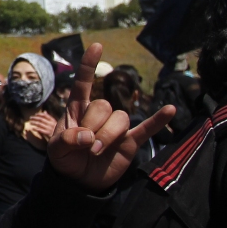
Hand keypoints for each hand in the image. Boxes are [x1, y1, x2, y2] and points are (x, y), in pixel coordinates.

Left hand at [25, 111, 56, 148]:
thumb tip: (44, 111)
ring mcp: (49, 128)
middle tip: (30, 118)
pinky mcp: (48, 133)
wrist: (60, 137)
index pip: (45, 115)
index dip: (39, 114)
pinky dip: (36, 129)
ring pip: (40, 124)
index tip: (35, 114)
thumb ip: (48, 117)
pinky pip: (40, 130)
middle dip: (35, 118)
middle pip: (41, 119)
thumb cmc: (56, 129)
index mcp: (53, 120)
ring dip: (34, 123)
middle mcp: (51, 124)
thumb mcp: (53, 122)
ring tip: (30, 122)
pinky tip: (32, 128)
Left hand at [48, 43, 175, 191]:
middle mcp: (98, 114)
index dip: (88, 65)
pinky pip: (146, 128)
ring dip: (107, 136)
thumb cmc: (64, 160)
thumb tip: (87, 136)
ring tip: (95, 151)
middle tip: (84, 145)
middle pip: (104, 106)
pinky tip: (171, 110)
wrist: (79, 182)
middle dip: (93, 127)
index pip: (83, 83)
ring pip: (120, 119)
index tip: (97, 46)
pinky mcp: (129, 142)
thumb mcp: (55, 150)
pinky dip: (158, 120)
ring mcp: (115, 127)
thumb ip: (66, 140)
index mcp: (77, 109)